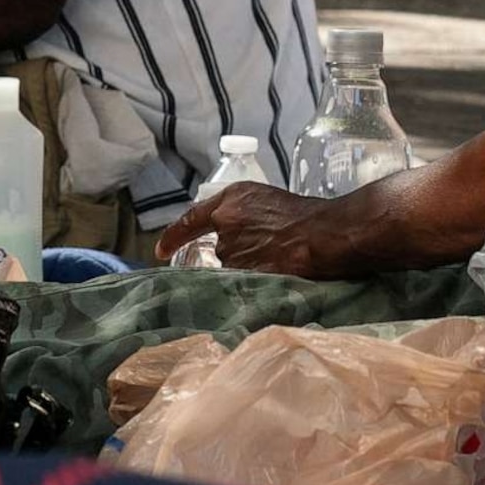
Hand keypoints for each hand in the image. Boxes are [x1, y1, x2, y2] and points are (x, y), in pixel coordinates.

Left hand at [157, 180, 374, 280]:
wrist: (324, 233)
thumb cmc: (307, 215)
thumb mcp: (267, 202)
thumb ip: (245, 216)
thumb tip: (241, 235)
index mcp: (230, 201)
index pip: (190, 220)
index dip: (173, 237)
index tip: (160, 251)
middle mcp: (225, 225)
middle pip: (219, 248)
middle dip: (241, 253)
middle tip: (272, 251)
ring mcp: (234, 252)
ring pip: (234, 268)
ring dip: (251, 268)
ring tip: (282, 261)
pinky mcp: (245, 274)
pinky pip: (244, 283)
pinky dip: (258, 282)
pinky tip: (278, 275)